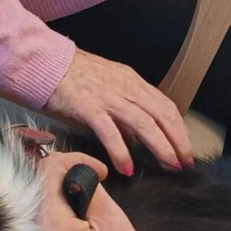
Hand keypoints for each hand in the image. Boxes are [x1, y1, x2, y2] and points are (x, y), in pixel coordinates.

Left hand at [30, 149, 166, 230]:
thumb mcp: (113, 220)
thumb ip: (86, 187)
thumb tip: (72, 170)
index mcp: (50, 225)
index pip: (47, 171)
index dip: (74, 160)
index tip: (100, 170)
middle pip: (37, 185)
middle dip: (64, 173)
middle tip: (94, 177)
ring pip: (38, 202)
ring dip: (60, 191)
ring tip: (90, 197)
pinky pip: (40, 223)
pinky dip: (57, 212)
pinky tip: (81, 219)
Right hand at [50, 49, 193, 175]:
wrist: (45, 63)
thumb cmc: (73, 76)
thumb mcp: (107, 86)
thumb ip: (124, 108)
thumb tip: (137, 136)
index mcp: (131, 82)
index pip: (166, 106)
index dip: (179, 130)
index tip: (185, 150)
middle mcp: (125, 88)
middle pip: (161, 116)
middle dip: (177, 142)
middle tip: (183, 164)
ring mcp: (108, 97)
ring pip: (144, 123)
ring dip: (160, 147)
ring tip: (168, 166)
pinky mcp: (88, 107)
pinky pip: (110, 132)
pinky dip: (122, 151)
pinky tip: (127, 168)